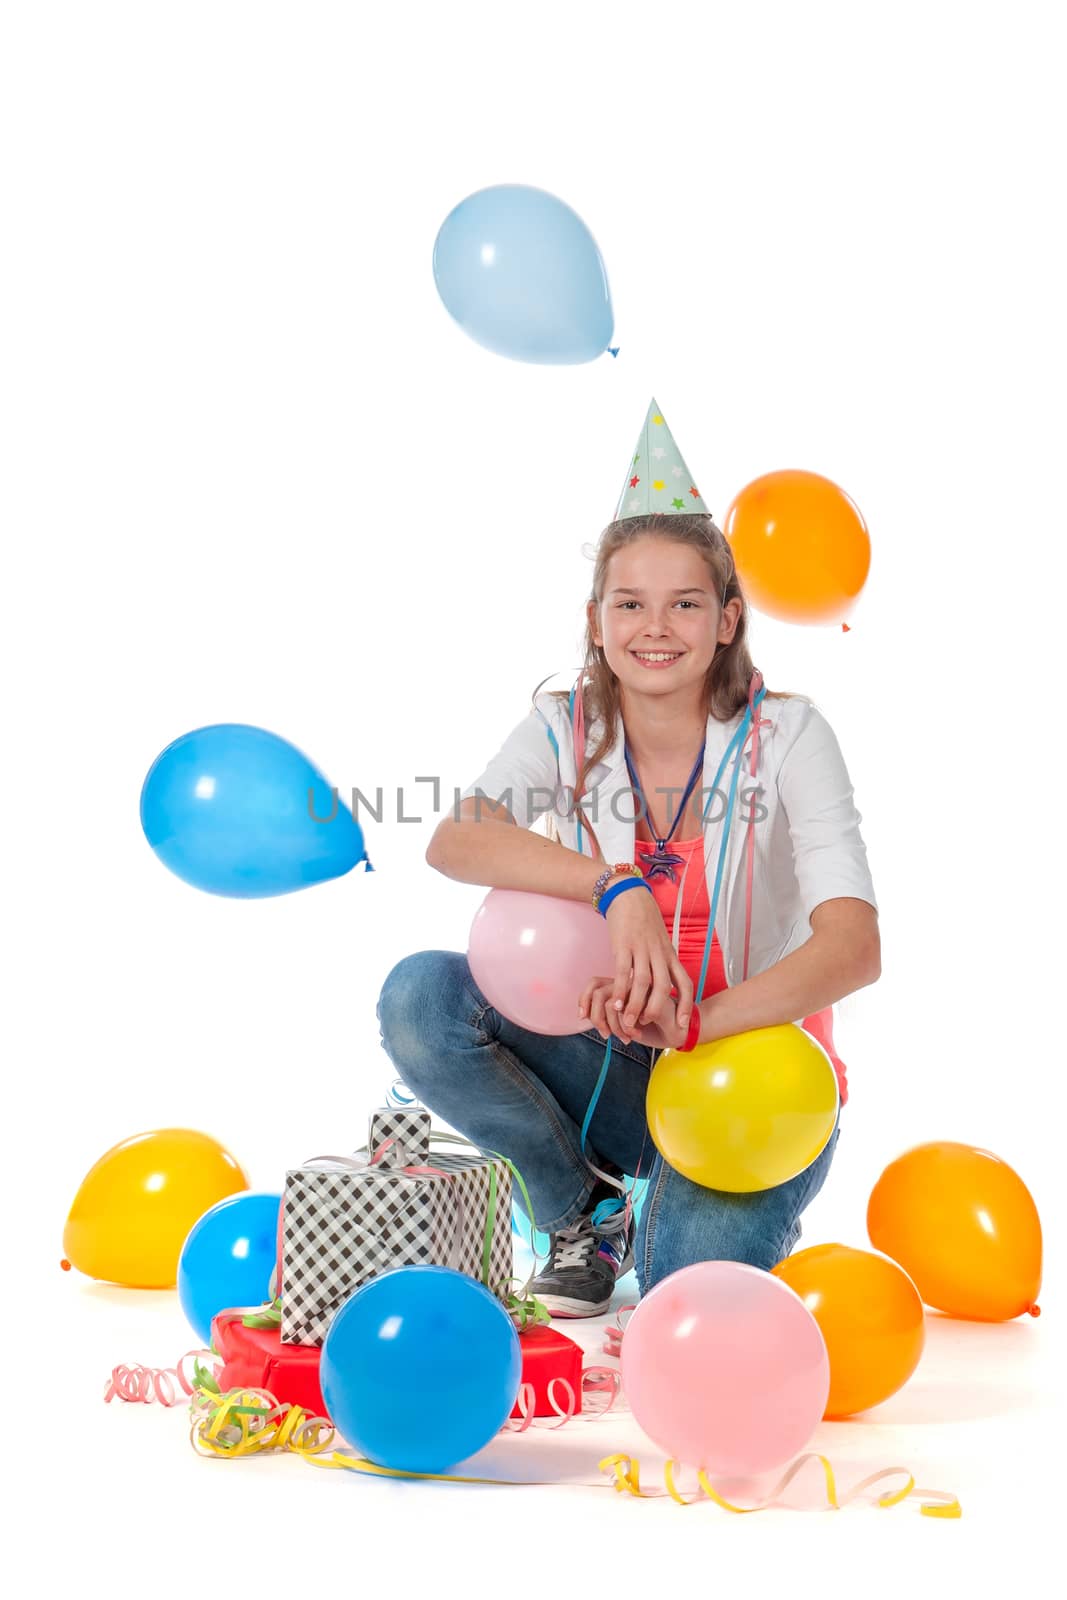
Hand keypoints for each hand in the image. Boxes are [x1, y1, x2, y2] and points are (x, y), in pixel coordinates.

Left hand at [577, 977, 693, 1050]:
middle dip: (597, 1019)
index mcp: (622, 985)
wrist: (680, 1031)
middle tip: (607, 1035)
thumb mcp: (623, 1023)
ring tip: (626, 1036)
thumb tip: (585, 1015)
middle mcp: (630, 982)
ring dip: (614, 1026)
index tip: (582, 1018)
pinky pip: (627, 1011)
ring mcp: (642, 986)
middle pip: (597, 992)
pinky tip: (639, 1031)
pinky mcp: (652, 995)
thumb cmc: (650, 1027)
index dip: (583, 1000)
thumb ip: (606, 1015)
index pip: (593, 984)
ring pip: (610, 1002)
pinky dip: (628, 1027)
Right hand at [586, 875, 694, 1034]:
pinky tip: (614, 1003)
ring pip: (643, 982)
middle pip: (664, 987)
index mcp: (670, 955)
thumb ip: (661, 963)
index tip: (683, 1023)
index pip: (685, 983)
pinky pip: (623, 971)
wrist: (629, 895)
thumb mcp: (660, 942)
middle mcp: (659, 953)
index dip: (686, 1004)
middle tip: (647, 1025)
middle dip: (657, 1009)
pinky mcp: (624, 944)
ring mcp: (642, 949)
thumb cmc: (644, 921)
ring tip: (628, 1021)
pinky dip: (620, 989)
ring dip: (636, 1004)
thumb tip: (663, 986)